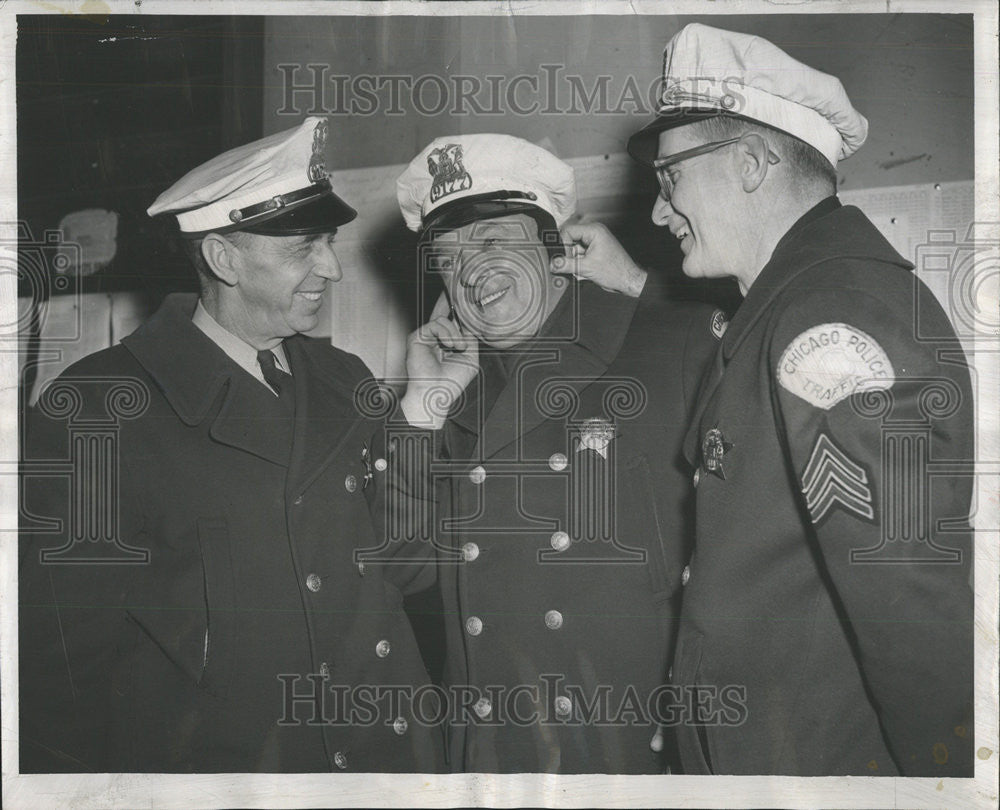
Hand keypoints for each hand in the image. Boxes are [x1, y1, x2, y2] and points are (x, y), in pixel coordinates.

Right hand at [401, 293, 479, 428]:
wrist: (435, 392)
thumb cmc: (451, 381)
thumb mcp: (470, 357)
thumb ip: (470, 337)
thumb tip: (469, 320)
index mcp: (447, 344)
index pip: (452, 322)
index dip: (457, 308)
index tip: (463, 294)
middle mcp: (435, 339)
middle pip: (442, 311)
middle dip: (448, 297)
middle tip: (452, 277)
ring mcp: (425, 337)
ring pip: (444, 319)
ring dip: (455, 334)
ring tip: (457, 347)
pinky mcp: (417, 336)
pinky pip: (436, 324)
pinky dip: (447, 334)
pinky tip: (449, 345)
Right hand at [552, 222, 646, 297]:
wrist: (627, 281)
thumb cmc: (615, 271)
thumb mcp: (586, 268)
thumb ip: (566, 265)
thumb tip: (552, 264)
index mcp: (594, 231)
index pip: (568, 231)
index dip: (562, 245)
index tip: (561, 258)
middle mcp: (594, 234)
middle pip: (570, 240)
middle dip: (567, 254)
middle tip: (565, 266)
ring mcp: (594, 244)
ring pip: (573, 250)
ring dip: (571, 260)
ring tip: (577, 270)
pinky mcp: (594, 253)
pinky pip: (578, 255)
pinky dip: (576, 264)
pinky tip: (579, 271)